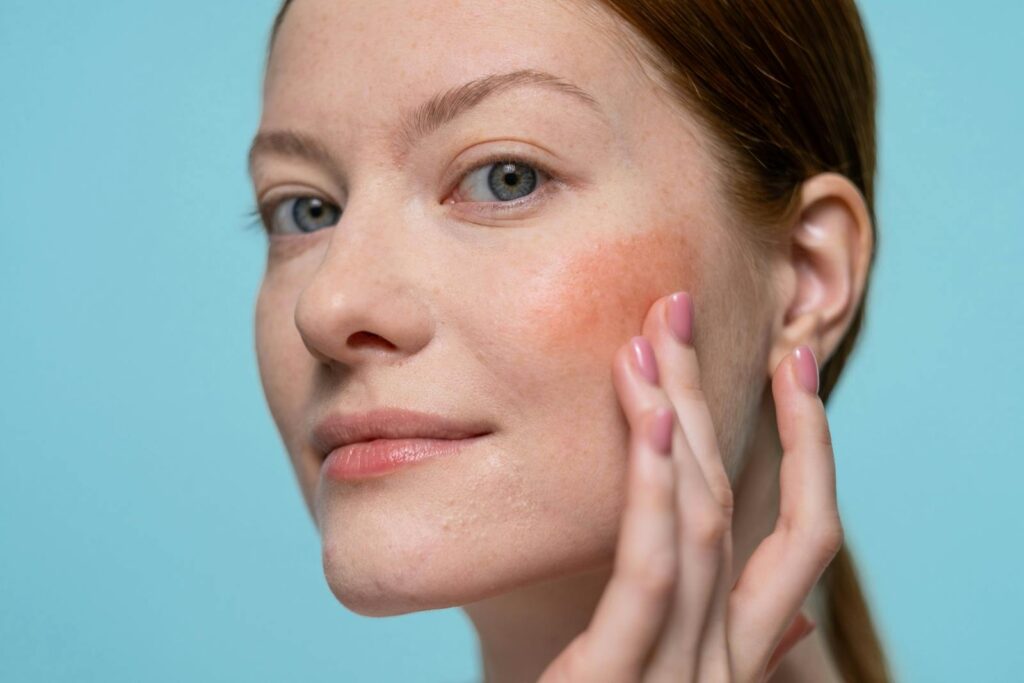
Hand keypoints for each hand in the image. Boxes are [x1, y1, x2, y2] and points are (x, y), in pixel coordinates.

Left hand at [537, 291, 842, 681]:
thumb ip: (733, 648)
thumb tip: (798, 615)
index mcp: (734, 656)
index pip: (804, 538)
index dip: (810, 445)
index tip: (791, 361)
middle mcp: (722, 663)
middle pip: (739, 507)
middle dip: (716, 400)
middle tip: (681, 305)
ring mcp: (680, 679)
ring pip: (701, 527)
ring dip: (679, 421)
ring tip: (655, 336)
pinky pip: (648, 580)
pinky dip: (653, 494)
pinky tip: (649, 424)